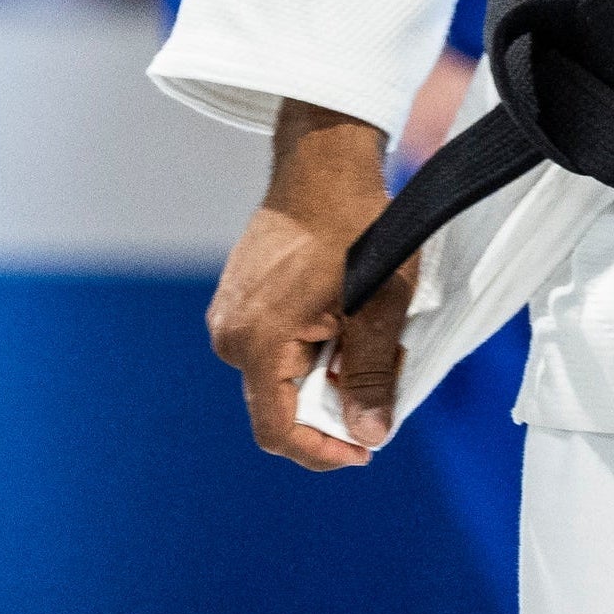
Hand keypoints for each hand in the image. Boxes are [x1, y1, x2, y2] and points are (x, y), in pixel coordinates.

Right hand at [206, 103, 412, 469]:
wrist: (324, 162)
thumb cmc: (357, 224)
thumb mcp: (380, 304)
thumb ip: (371, 374)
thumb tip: (370, 434)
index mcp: (256, 341)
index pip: (278, 430)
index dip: (323, 451)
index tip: (366, 449)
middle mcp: (229, 335)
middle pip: (280, 406)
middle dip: (333, 408)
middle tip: (384, 382)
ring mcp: (230, 316)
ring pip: (280, 377)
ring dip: (326, 377)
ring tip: (371, 342)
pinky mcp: (240, 300)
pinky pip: (275, 348)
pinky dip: (313, 351)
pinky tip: (349, 323)